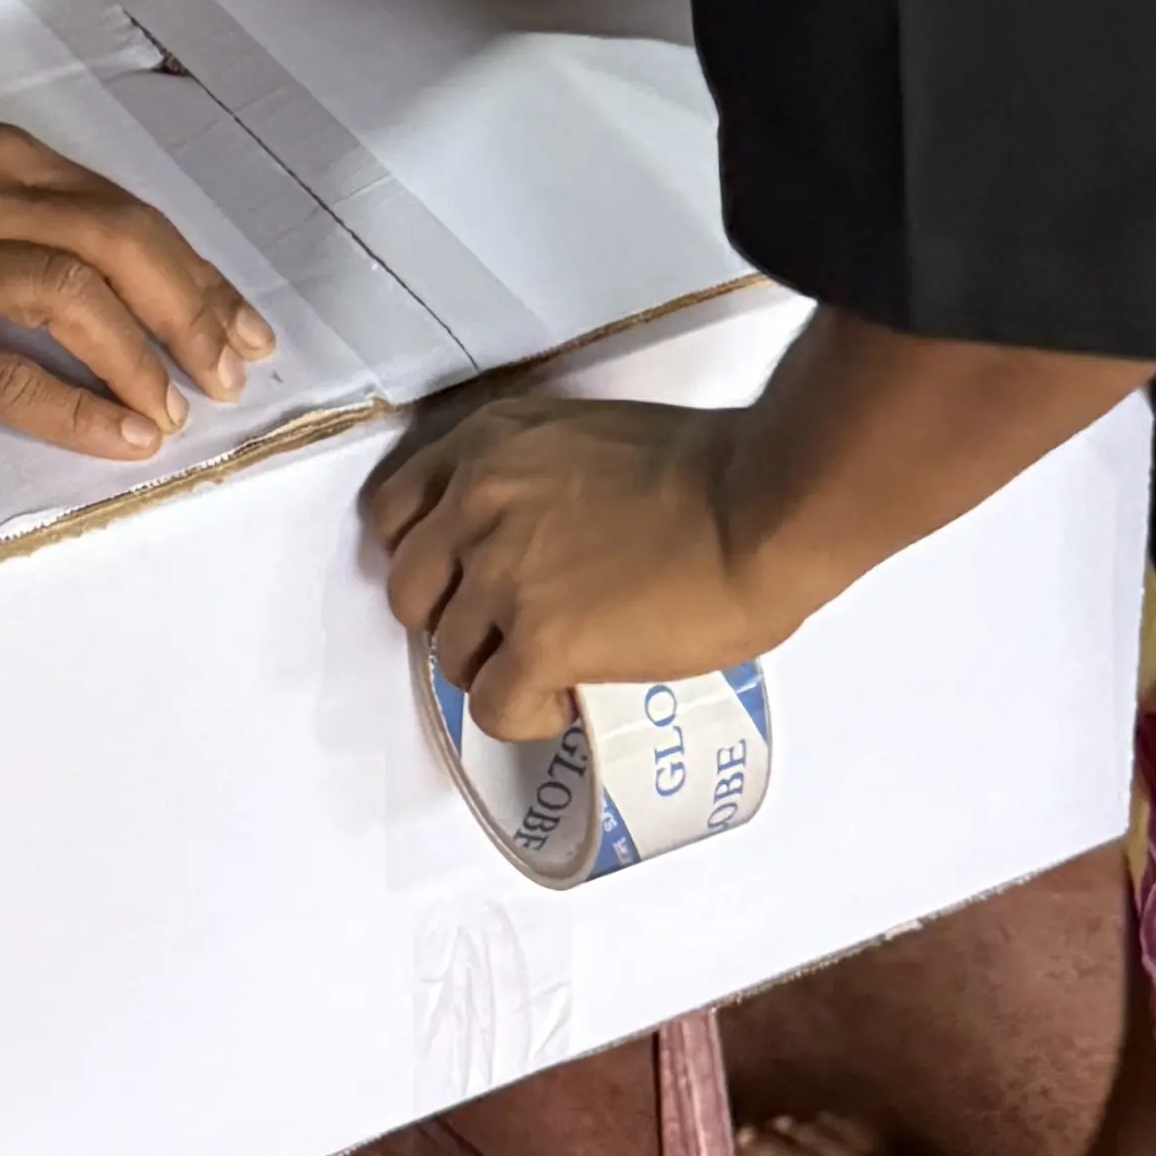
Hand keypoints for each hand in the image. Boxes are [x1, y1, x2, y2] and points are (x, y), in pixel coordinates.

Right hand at [0, 126, 272, 463]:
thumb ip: (26, 210)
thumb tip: (128, 278)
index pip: (125, 210)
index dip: (197, 273)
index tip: (242, 324)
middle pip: (120, 242)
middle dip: (193, 310)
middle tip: (232, 370)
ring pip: (76, 295)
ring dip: (145, 357)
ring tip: (177, 408)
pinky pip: (6, 372)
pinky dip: (76, 407)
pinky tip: (121, 437)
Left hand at [372, 397, 765, 729]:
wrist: (762, 506)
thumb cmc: (710, 469)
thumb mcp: (586, 441)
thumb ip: (533, 481)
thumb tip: (531, 543)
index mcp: (488, 444)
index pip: (393, 511)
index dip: (426, 557)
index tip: (462, 579)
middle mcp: (475, 503)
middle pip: (409, 591)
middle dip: (456, 619)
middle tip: (513, 631)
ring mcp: (500, 575)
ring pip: (450, 658)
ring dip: (499, 670)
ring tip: (559, 667)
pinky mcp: (538, 641)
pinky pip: (493, 707)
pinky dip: (528, 715)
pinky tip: (570, 698)